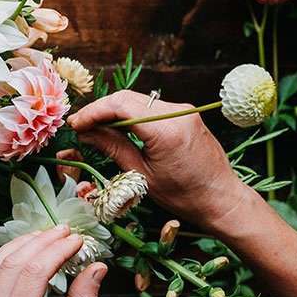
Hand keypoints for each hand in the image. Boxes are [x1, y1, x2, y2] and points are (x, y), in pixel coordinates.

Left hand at [0, 226, 107, 296]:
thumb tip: (97, 266)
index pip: (32, 273)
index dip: (55, 250)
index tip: (75, 240)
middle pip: (12, 264)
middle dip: (40, 242)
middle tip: (63, 231)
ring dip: (20, 245)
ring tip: (45, 235)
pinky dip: (4, 260)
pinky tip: (22, 251)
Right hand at [67, 90, 255, 232]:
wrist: (221, 198)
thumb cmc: (184, 195)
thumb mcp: (142, 175)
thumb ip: (113, 148)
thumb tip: (86, 133)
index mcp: (165, 130)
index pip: (120, 106)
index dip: (93, 112)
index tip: (75, 124)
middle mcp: (176, 113)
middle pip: (126, 98)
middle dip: (100, 110)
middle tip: (80, 126)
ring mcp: (183, 111)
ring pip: (137, 100)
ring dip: (113, 111)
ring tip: (94, 128)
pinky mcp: (185, 115)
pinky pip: (150, 107)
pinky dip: (130, 114)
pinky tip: (117, 127)